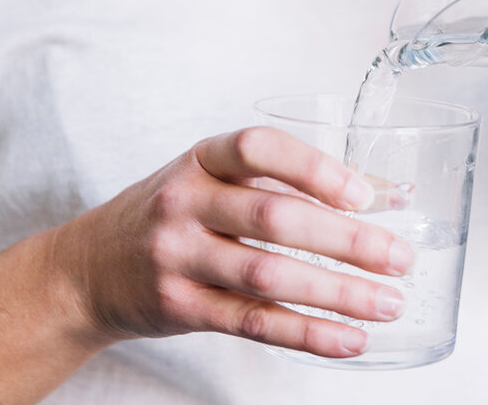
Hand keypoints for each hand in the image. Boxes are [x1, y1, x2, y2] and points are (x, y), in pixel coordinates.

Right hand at [49, 127, 414, 358]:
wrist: (88, 268)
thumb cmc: (177, 213)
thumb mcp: (223, 182)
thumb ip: (300, 182)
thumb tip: (393, 193)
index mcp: (202, 160)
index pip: (258, 148)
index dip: (314, 168)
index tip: (364, 195)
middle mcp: (185, 202)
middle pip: (274, 218)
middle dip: (345, 240)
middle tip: (399, 257)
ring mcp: (177, 257)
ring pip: (267, 276)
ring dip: (336, 293)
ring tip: (388, 302)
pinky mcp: (179, 308)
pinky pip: (251, 324)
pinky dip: (306, 333)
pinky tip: (349, 338)